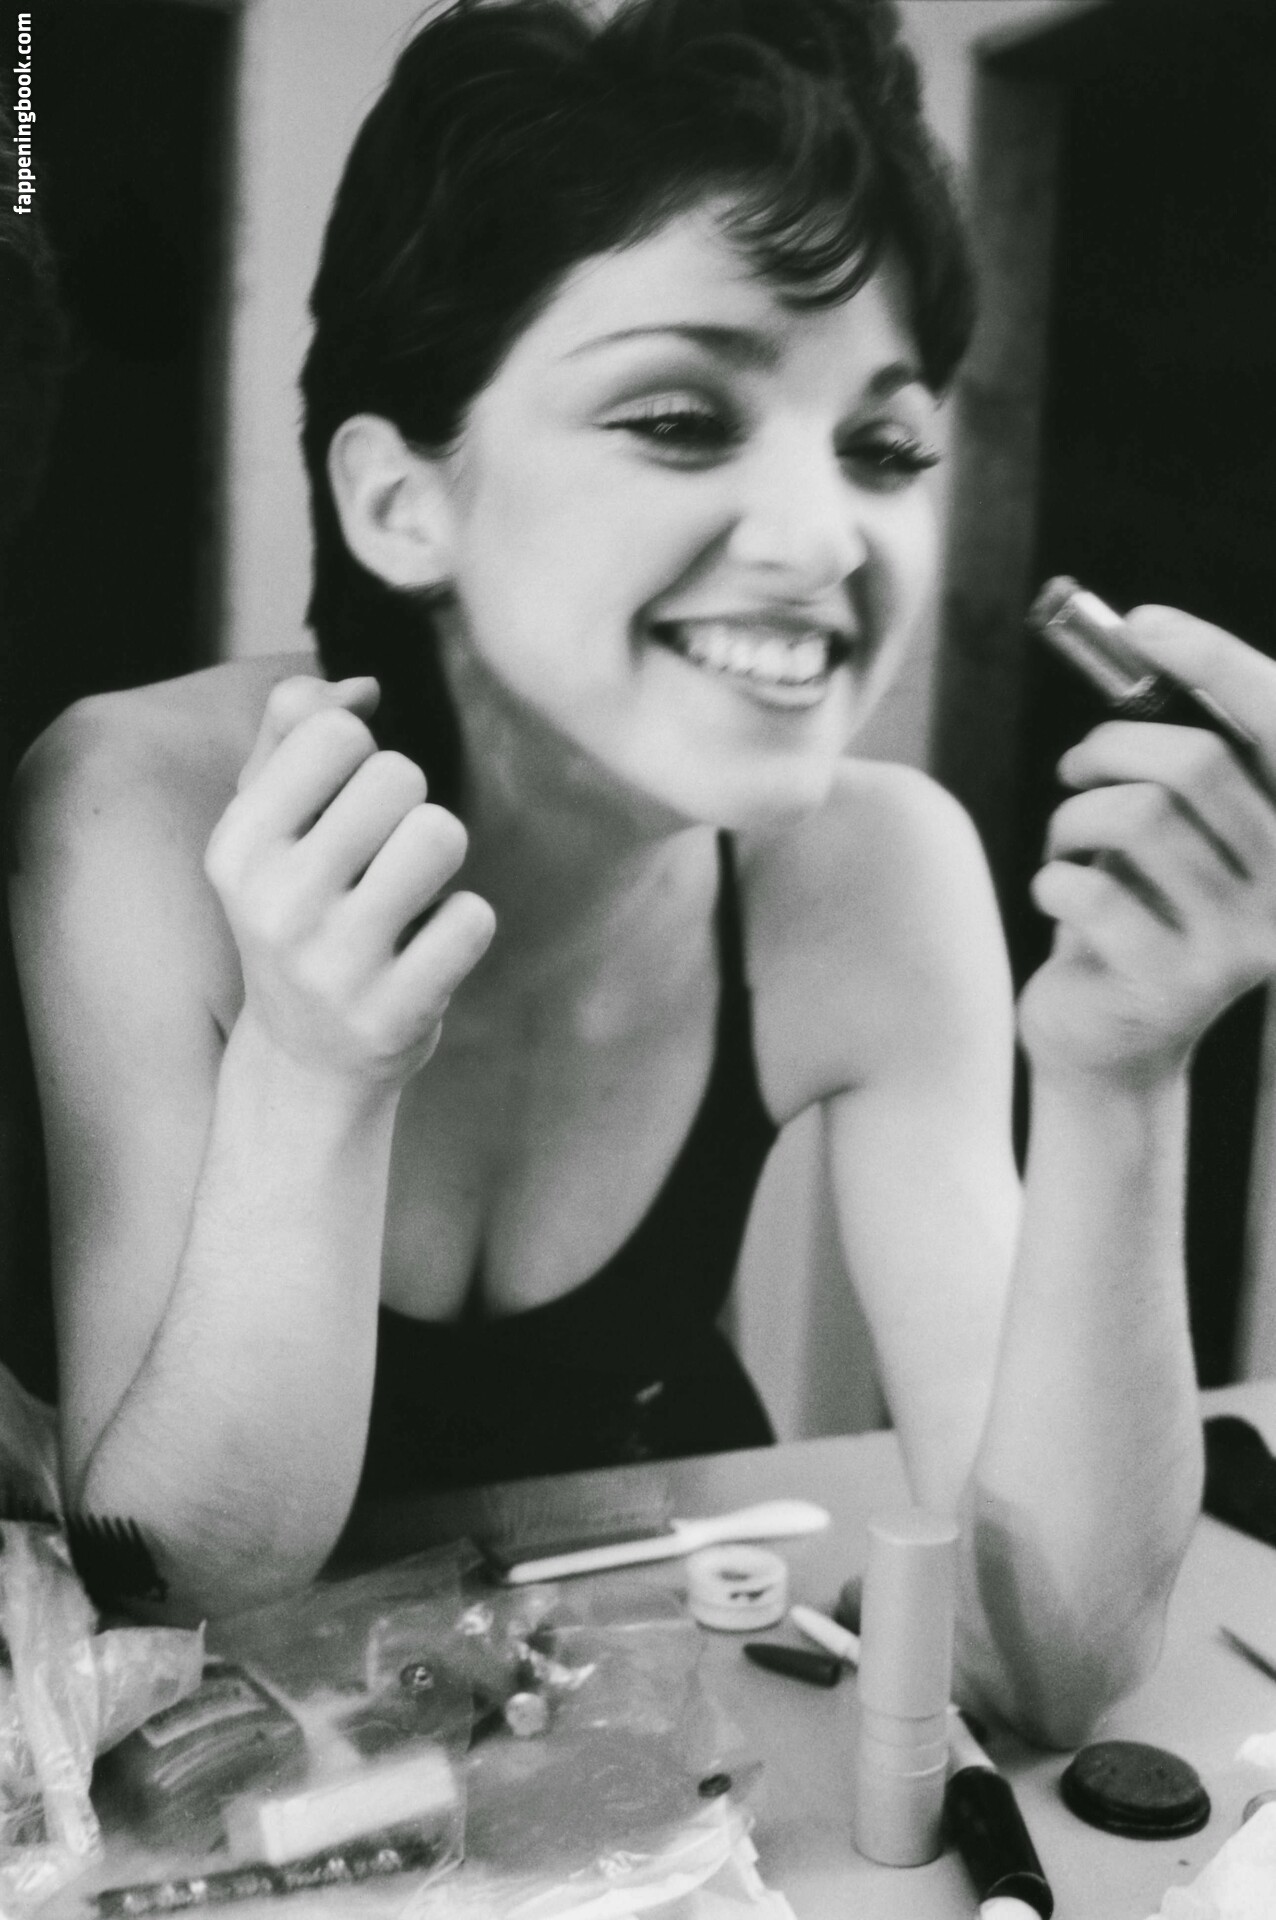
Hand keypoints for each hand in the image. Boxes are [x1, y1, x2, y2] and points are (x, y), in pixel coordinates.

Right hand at [205, 675, 494, 1086]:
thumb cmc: (296, 916)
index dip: (361, 758)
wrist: (305, 1063)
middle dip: (408, 804)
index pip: (333, 732)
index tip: (345, 808)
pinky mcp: (396, 1012)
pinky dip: (464, 923)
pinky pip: (474, 917)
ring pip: (441, 834)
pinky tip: (428, 950)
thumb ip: (293, 733)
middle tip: (385, 857)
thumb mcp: (267, 829)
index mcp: (238, 847)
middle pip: (398, 775)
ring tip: (411, 893)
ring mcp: (336, 965)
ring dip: (441, 856)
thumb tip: (363, 684)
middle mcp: (277, 904)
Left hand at [1019, 607, 1275, 1079]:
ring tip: (1064, 844)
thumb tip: (1140, 638)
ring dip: (1072, 817)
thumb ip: (1178, 757)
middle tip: (1074, 770)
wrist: (1109, 1040)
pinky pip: (1090, 886)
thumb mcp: (1167, 828)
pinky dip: (1052, 878)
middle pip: (1194, 760)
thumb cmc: (1136, 909)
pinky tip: (1059, 897)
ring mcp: (1239, 941)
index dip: (1213, 660)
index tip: (1143, 623)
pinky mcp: (1174, 984)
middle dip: (1110, 749)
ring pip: (1136, 815)